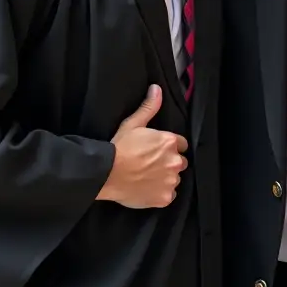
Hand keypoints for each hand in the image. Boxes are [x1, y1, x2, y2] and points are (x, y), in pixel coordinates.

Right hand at [97, 84, 187, 208]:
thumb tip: (157, 88)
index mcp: (170, 142)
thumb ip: (149, 107)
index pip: (181, 144)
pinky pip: (168, 195)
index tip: (158, 151)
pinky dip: (160, 194)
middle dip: (169, 163)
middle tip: (151, 165)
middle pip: (180, 162)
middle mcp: (175, 161)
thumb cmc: (119, 147)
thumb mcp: (133, 124)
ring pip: (174, 179)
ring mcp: (171, 181)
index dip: (169, 147)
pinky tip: (147, 189)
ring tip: (147, 178)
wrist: (106, 173)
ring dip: (165, 178)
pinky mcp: (165, 198)